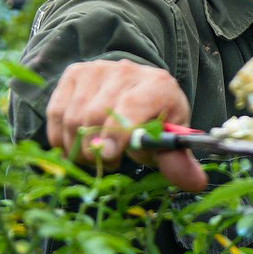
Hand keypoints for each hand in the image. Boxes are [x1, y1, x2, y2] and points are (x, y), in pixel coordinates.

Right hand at [45, 59, 207, 191]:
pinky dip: (61, 137)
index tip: (109, 156)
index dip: (117, 134)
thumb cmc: (156, 118)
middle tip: (106, 164)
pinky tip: (76, 145)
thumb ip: (177, 161)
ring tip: (94, 155)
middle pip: (95, 115)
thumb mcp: (170, 139)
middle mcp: (125, 71)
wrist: (139, 87)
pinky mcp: (74, 74)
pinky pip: (57, 114)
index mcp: (157, 85)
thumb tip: (195, 184)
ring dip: (78, 147)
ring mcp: (96, 70)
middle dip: (95, 149)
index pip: (131, 107)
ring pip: (73, 117)